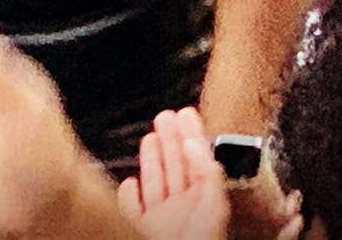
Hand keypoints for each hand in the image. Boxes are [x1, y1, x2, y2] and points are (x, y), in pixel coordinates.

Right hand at [116, 110, 240, 239]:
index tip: (185, 113)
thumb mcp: (214, 206)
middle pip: (175, 166)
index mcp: (202, 201)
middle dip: (170, 139)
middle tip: (166, 115)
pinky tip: (129, 183)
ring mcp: (160, 220)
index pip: (197, 160)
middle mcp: (181, 209)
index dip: (192, 134)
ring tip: (151, 136)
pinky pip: (131, 209)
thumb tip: (193, 143)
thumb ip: (207, 173)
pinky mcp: (139, 230)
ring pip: (154, 182)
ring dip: (151, 158)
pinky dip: (127, 195)